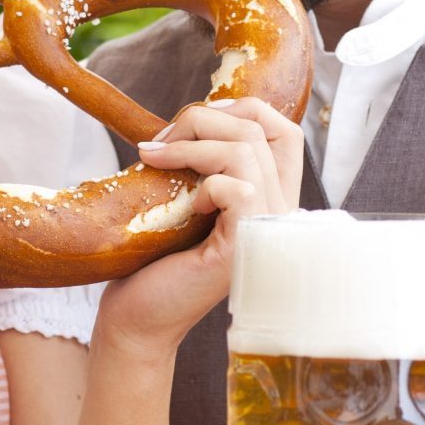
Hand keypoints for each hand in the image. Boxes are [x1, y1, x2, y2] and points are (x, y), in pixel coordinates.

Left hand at [94, 98, 305, 357]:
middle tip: (156, 142)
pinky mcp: (245, 247)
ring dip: (190, 143)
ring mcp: (267, 232)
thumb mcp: (187, 198)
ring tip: (152, 157)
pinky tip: (185, 205)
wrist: (138, 317)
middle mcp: (280, 214)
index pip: (286, 132)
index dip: (245, 108)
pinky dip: (203, 183)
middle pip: (260, 129)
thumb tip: (194, 115)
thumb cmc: (156, 260)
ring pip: (245, 151)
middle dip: (201, 119)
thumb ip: (206, 164)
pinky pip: (236, 187)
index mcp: (271, 199)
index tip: (198, 116)